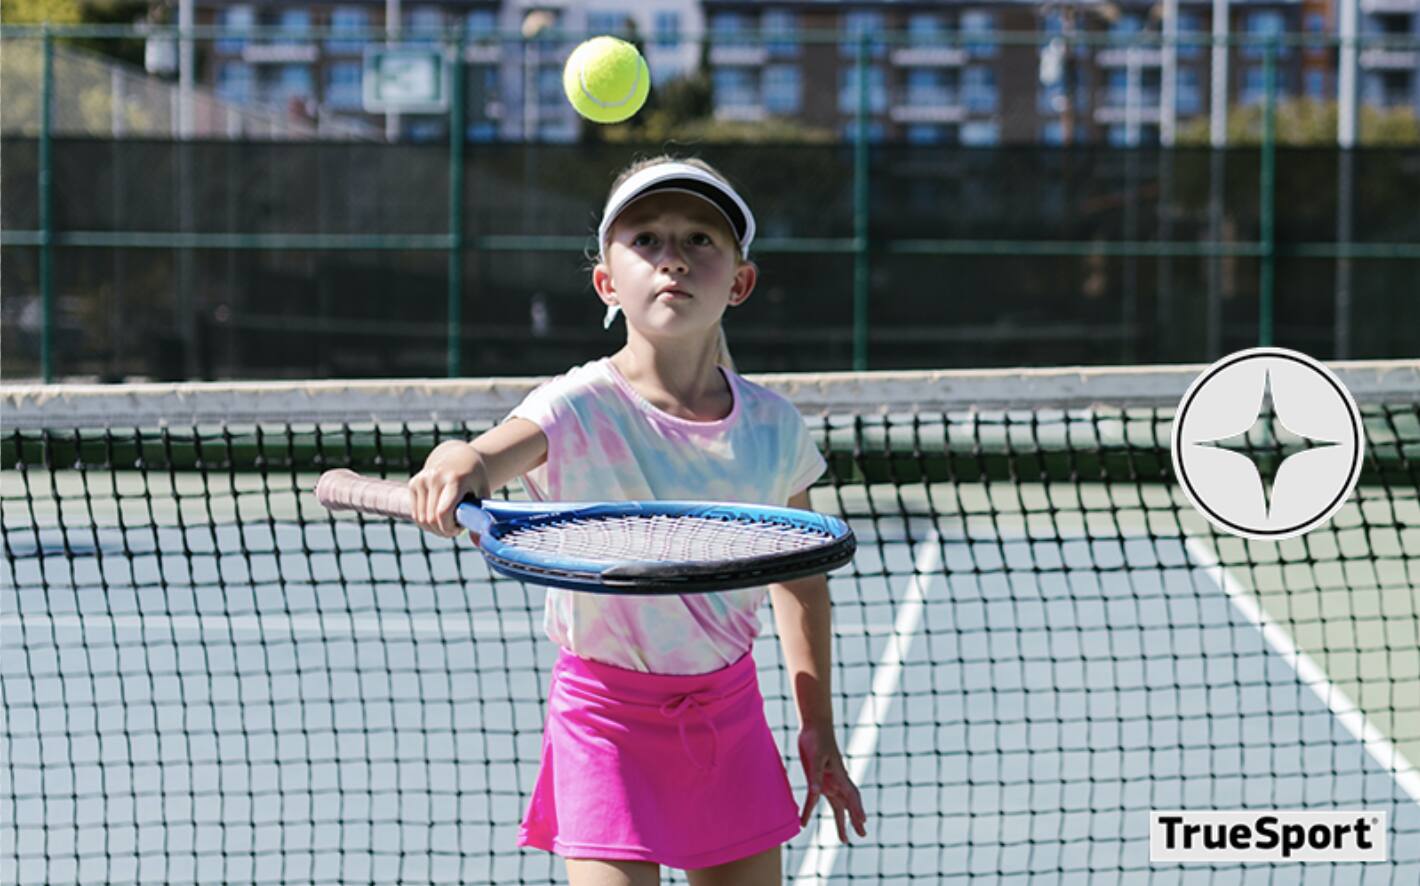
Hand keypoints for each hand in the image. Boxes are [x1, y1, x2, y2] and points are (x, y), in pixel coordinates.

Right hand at [408, 441, 484, 539]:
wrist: (459, 456)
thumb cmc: (475, 478)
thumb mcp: (483, 493)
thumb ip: (481, 517)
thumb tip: (478, 543)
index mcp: (455, 479)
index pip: (442, 512)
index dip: (448, 528)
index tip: (458, 530)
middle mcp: (435, 477)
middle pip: (431, 519)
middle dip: (443, 531)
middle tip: (454, 528)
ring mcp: (422, 480)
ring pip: (421, 519)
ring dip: (434, 528)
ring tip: (448, 521)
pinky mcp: (413, 483)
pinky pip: (416, 514)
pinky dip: (426, 521)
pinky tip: (438, 516)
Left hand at [797, 723, 867, 842]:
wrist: (814, 727)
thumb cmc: (817, 739)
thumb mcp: (816, 757)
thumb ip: (815, 776)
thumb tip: (816, 793)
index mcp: (840, 775)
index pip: (851, 795)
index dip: (857, 808)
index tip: (863, 821)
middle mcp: (837, 781)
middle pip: (848, 804)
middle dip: (855, 819)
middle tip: (862, 834)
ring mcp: (828, 782)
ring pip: (837, 806)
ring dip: (841, 821)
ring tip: (845, 839)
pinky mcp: (817, 780)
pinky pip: (814, 800)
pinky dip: (810, 810)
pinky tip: (803, 821)